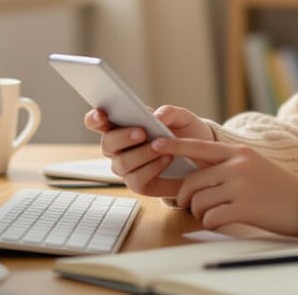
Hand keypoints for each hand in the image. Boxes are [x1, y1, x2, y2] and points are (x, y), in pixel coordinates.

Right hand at [83, 105, 213, 197]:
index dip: (94, 118)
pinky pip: (136, 180)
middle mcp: (119, 149)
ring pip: (121, 164)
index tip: (101, 114)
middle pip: (107, 144)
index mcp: (121, 126)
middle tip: (141, 132)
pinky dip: (152, 168)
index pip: (97, 122)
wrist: (203, 158)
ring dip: (141, 154)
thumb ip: (170, 112)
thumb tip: (156, 115)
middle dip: (122, 137)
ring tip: (161, 146)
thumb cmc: (186, 134)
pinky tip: (166, 159)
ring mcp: (127, 168)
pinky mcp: (139, 185)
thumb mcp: (182, 118)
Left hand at [152, 138, 297, 236]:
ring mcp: (241, 187)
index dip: (174, 146)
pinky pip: (211, 218)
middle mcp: (237, 166)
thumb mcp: (253, 164)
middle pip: (193, 181)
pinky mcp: (244, 208)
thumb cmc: (276, 186)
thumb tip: (196, 177)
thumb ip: (227, 164)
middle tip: (189, 204)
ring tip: (211, 213)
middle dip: (186, 197)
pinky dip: (210, 223)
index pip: (199, 146)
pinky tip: (221, 221)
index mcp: (238, 152)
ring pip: (199, 201)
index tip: (155, 145)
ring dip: (199, 212)